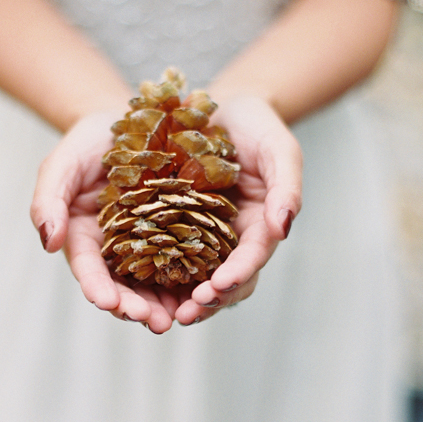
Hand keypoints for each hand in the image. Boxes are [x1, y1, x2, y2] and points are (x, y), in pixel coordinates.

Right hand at [30, 110, 176, 332]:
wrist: (134, 121)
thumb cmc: (90, 140)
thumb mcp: (63, 162)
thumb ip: (48, 199)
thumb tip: (49, 243)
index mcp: (87, 239)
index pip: (89, 269)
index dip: (97, 287)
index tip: (106, 301)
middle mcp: (118, 251)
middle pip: (124, 287)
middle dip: (136, 307)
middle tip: (152, 321)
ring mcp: (150, 246)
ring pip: (156, 285)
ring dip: (164, 305)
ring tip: (177, 318)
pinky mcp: (180, 237)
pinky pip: (187, 264)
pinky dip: (193, 283)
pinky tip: (205, 294)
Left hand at [174, 94, 302, 325]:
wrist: (217, 107)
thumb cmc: (256, 126)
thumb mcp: (279, 149)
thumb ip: (287, 186)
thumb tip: (283, 229)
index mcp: (258, 228)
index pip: (251, 258)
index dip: (238, 275)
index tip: (220, 284)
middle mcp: (230, 241)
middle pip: (224, 282)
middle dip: (208, 301)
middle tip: (187, 313)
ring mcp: (200, 238)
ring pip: (193, 280)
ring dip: (179, 300)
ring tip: (163, 314)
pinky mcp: (170, 230)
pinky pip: (163, 258)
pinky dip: (154, 276)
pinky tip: (135, 286)